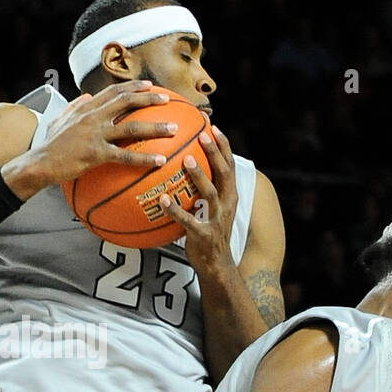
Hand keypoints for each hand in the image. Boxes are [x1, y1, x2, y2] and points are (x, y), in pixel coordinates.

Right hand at [25, 80, 176, 186]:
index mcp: (86, 109)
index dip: (132, 86)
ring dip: (155, 127)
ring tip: (173, 129)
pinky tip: (160, 160)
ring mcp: (95, 135)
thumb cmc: (48, 145)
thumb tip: (85, 96)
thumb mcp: (58, 120)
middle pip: (126, 102)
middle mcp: (93, 117)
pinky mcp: (96, 154)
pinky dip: (144, 158)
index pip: (113, 91)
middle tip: (167, 100)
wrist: (38, 163)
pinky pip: (125, 155)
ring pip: (131, 128)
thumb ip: (73, 106)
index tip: (149, 85)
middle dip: (149, 99)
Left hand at [160, 120, 238, 273]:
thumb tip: (184, 169)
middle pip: (224, 173)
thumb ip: (203, 190)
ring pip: (210, 193)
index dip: (223, 145)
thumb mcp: (211, 209)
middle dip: (215, 153)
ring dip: (199, 175)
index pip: (230, 165)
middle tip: (202, 135)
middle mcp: (227, 204)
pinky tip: (161, 200)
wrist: (217, 266)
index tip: (213, 126)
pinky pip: (188, 221)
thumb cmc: (208, 232)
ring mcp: (216, 220)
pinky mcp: (203, 235)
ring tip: (185, 161)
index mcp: (230, 196)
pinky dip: (175, 210)